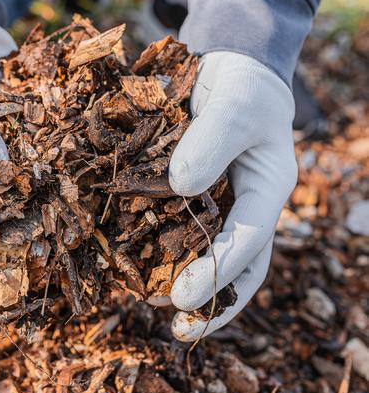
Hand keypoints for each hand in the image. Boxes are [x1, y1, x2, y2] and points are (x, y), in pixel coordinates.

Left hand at [167, 51, 297, 340]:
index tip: (182, 300)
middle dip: (207, 299)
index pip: (248, 244)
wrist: (229, 69)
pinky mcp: (184, 191)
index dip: (217, 275)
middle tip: (173, 323)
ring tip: (145, 298)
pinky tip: (126, 253)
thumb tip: (179, 188)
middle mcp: (242, 206)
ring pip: (201, 250)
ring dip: (178, 277)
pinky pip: (170, 222)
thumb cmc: (243, 87)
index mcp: (267, 192)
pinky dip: (154, 242)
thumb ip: (212, 142)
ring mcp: (214, 202)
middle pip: (233, 265)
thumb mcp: (235, 106)